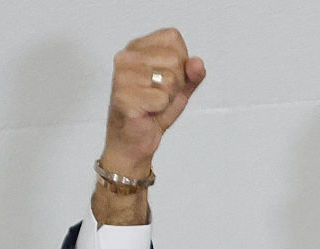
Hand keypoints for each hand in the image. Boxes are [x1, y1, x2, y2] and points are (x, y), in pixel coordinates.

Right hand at [100, 28, 205, 176]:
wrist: (135, 138)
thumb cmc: (153, 110)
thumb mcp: (181, 88)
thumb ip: (193, 73)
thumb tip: (197, 63)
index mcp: (138, 47)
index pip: (173, 38)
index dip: (181, 62)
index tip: (166, 77)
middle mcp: (126, 57)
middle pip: (174, 59)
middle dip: (176, 83)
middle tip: (160, 95)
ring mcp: (122, 76)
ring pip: (169, 79)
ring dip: (168, 97)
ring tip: (153, 103)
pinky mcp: (123, 96)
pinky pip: (161, 99)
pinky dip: (160, 109)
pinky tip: (147, 111)